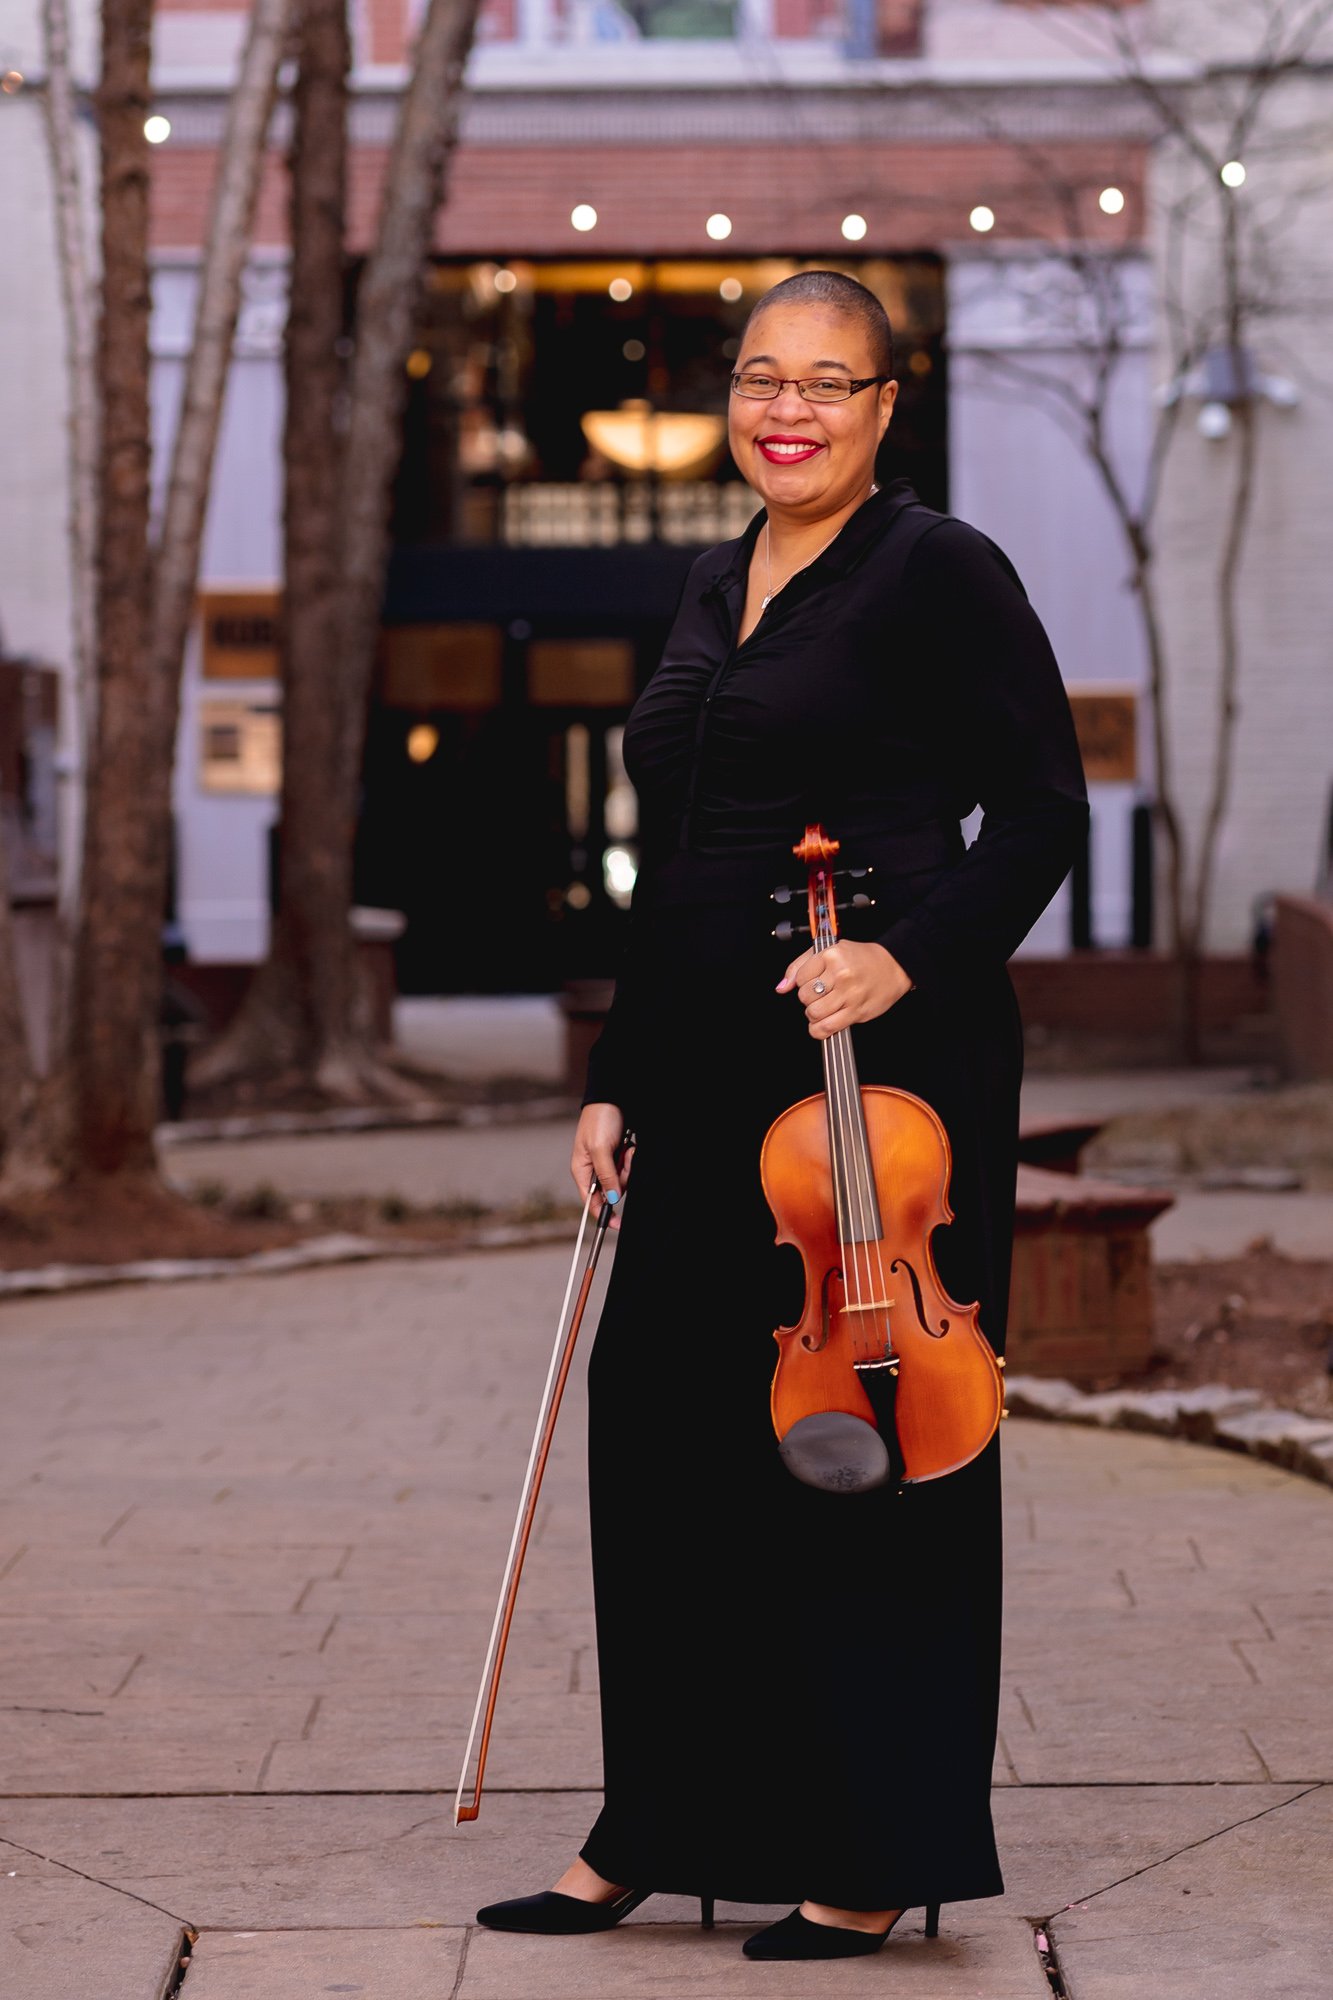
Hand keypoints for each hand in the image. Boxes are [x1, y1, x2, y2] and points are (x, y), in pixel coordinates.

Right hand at [571, 1102, 633, 1223]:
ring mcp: (606, 1163)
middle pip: (611, 1191)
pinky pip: (628, 1167)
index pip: (591, 1200)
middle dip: (622, 1179)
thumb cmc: (600, 1120)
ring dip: (628, 1166)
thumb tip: (612, 1199)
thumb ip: (606, 1175)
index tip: (617, 1224)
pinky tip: (630, 1146)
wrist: (613, 1097)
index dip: (603, 1214)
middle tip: (624, 1160)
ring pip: (622, 1179)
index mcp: (581, 1170)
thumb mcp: (600, 1149)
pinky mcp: (618, 1156)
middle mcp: (593, 1169)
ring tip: (627, 1149)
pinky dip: (632, 1159)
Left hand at [776, 939, 912, 1038]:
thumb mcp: (830, 950)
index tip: (813, 982)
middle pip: (805, 997)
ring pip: (813, 1013)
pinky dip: (819, 1030)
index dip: (803, 983)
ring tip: (824, 1007)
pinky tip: (823, 1023)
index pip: (800, 977)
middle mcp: (840, 974)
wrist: (894, 966)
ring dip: (814, 1014)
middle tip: (821, 994)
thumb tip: (782, 986)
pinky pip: (827, 1027)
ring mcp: (849, 994)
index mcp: (832, 956)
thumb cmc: (863, 958)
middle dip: (809, 998)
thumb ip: (801, 966)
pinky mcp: (856, 1011)